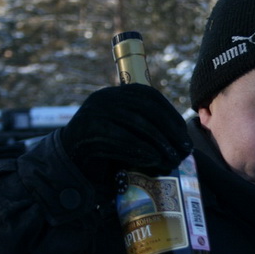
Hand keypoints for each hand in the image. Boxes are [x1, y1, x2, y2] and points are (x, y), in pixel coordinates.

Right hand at [60, 84, 191, 194]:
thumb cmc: (104, 149)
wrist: (70, 161)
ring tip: (172, 159)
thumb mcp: (126, 131)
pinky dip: (140, 149)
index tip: (184, 135)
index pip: (150, 96)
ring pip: (136, 123)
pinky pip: (121, 138)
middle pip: (146, 109)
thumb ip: (145, 127)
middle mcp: (105, 97)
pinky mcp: (89, 130)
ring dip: (159, 143)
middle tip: (184, 151)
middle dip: (170, 131)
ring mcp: (95, 111)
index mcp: (116, 93)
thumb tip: (182, 139)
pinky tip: (154, 160)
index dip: (171, 115)